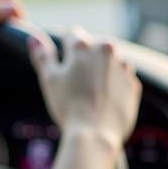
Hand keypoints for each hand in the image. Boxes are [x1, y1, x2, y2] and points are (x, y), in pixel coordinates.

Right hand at [27, 24, 141, 148]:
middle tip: (74, 80)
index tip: (61, 60)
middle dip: (84, 58)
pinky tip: (102, 99)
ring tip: (89, 92)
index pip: (71, 34)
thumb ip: (42, 55)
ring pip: (109, 61)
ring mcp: (123, 67)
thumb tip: (34, 38)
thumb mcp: (49, 79)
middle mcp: (107, 50)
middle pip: (92, 46)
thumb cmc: (69, 106)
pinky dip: (113, 84)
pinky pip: (121, 78)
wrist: (95, 134)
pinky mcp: (133, 84)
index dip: (63, 46)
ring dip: (100, 70)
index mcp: (83, 45)